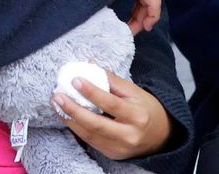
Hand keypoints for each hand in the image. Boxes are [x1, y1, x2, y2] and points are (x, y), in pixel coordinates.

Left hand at [53, 71, 172, 160]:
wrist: (161, 136)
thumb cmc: (146, 109)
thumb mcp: (135, 92)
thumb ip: (112, 80)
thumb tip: (90, 65)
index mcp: (137, 115)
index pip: (111, 103)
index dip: (92, 92)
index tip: (75, 80)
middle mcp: (129, 134)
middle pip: (97, 124)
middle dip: (74, 110)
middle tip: (58, 96)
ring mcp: (119, 147)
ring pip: (89, 135)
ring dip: (70, 120)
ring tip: (57, 105)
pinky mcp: (112, 154)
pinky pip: (90, 141)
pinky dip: (77, 128)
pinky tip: (67, 117)